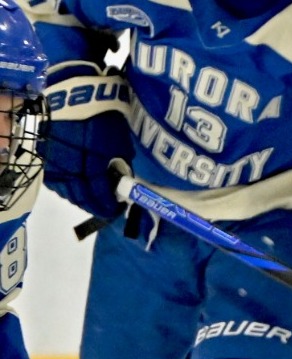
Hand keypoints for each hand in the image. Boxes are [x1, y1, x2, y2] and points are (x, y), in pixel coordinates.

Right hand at [40, 63, 133, 219]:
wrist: (75, 89)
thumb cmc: (104, 113)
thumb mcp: (120, 141)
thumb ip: (120, 166)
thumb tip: (120, 183)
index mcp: (92, 164)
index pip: (99, 195)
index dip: (109, 205)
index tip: (117, 209)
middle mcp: (70, 166)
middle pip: (80, 196)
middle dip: (95, 205)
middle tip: (105, 207)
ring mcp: (54, 160)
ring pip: (64, 190)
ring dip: (78, 198)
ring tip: (90, 200)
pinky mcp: (44, 153)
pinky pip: (53, 178)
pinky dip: (64, 187)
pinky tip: (73, 188)